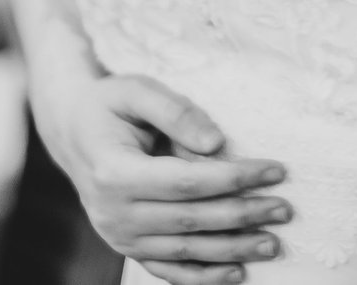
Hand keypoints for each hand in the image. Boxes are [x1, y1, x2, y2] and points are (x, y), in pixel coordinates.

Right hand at [39, 70, 291, 284]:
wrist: (72, 130)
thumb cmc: (110, 105)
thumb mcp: (137, 90)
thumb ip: (176, 112)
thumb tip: (218, 144)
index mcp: (114, 172)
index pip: (186, 182)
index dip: (234, 178)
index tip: (275, 170)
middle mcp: (113, 212)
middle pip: (190, 220)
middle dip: (243, 215)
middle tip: (284, 209)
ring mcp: (118, 236)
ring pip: (184, 250)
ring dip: (231, 250)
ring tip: (272, 243)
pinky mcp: (126, 247)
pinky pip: (167, 269)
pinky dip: (202, 276)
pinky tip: (237, 273)